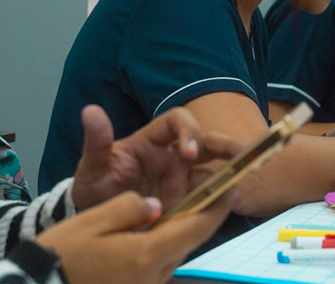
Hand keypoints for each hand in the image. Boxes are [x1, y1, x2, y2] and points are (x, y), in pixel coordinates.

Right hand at [36, 190, 231, 283]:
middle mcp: (155, 274)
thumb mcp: (93, 220)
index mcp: (148, 253)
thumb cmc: (62, 253)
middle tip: (210, 184)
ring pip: (176, 250)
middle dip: (203, 212)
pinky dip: (165, 241)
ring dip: (184, 227)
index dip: (219, 203)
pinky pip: (160, 261)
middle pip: (191, 239)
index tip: (231, 182)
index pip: (199, 226)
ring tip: (186, 199)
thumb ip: (130, 207)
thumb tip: (154, 204)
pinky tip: (157, 226)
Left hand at [72, 105, 243, 211]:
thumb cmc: (95, 187)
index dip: (189, 131)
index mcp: (153, 141)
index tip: (189, 153)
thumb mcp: (92, 168)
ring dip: (229, 173)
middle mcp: (174, 157)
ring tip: (243, 180)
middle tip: (242, 154)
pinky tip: (230, 204)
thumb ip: (96, 141)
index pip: (178, 122)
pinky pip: (209, 199)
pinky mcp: (187, 203)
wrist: (97, 223)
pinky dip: (221, 200)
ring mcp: (183, 180)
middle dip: (226, 145)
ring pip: (214, 170)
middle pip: (207, 142)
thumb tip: (90, 111)